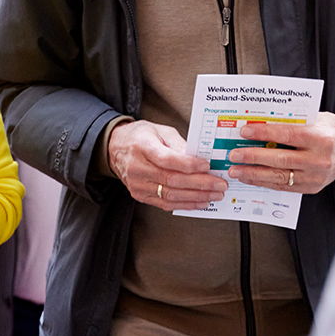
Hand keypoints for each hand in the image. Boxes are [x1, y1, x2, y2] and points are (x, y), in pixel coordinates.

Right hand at [108, 119, 226, 210]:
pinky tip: (200, 202)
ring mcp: (137, 184)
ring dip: (196, 197)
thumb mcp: (160, 130)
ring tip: (214, 194)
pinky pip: (165, 203)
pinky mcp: (140, 195)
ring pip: (170, 195)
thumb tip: (200, 157)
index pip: (167, 159)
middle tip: (219, 184)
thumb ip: (179, 143)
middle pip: (172, 180)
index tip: (207, 165)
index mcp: (142, 147)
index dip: (189, 165)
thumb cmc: (139, 137)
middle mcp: (137, 168)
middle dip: (200, 184)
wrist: (115, 149)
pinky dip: (185, 204)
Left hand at [227, 113, 334, 194]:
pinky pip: (283, 186)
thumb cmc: (331, 132)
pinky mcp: (310, 188)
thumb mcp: (316, 120)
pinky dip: (264, 182)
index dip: (264, 133)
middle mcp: (318, 159)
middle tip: (234, 155)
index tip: (245, 132)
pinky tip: (250, 177)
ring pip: (279, 176)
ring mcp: (314, 176)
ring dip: (253, 174)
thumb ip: (292, 122)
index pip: (287, 135)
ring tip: (236, 170)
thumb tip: (261, 122)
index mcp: (320, 138)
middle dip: (253, 157)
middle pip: (280, 159)